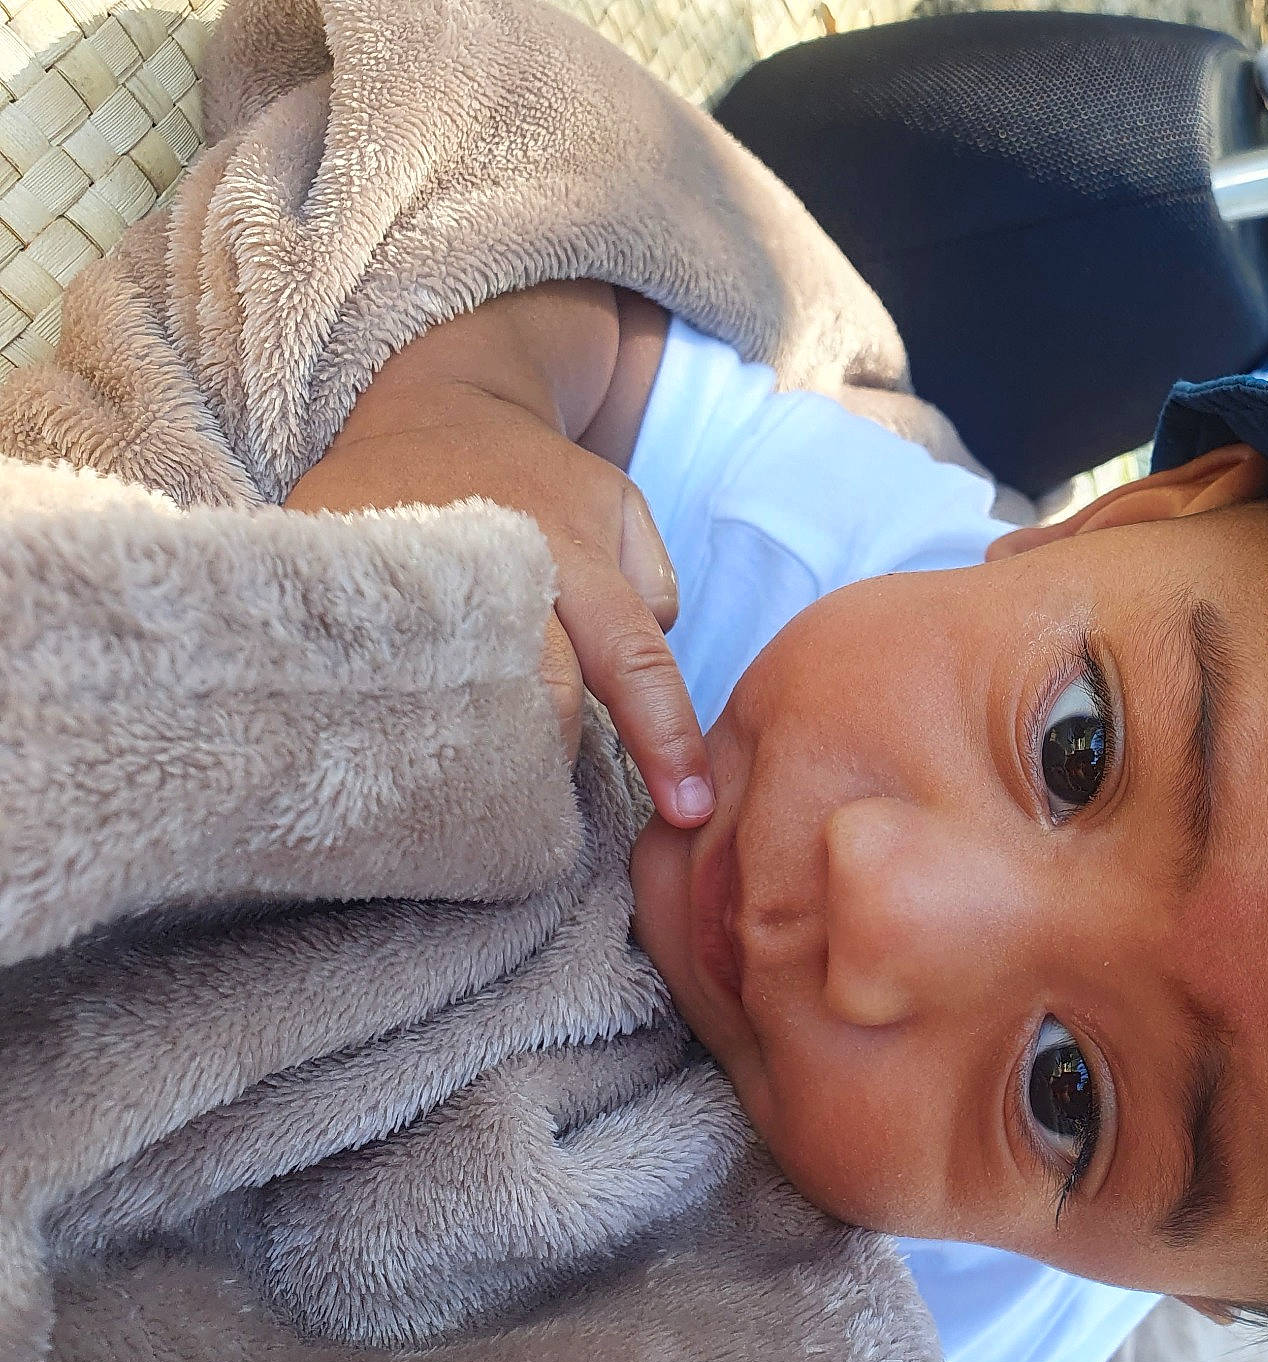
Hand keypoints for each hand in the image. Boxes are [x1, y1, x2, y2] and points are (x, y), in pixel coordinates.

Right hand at [287, 285, 711, 827]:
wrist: (427, 404)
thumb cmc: (538, 476)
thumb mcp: (621, 506)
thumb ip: (653, 589)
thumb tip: (641, 674)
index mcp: (570, 556)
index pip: (631, 661)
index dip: (666, 739)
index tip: (693, 810)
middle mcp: (495, 570)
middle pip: (536, 698)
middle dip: (556, 768)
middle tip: (558, 822)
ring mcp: (412, 581)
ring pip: (456, 701)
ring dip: (477, 761)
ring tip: (474, 805)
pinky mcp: (344, 584)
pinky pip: (375, 679)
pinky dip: (396, 724)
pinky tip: (396, 756)